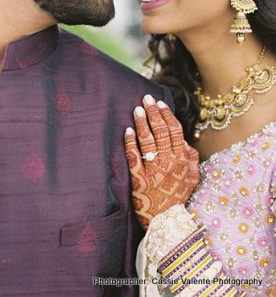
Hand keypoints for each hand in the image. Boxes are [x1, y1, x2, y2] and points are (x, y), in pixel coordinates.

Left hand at [124, 95, 199, 229]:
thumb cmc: (178, 197)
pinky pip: (134, 157)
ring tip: (137, 110)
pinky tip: (127, 130)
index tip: (160, 104)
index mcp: (181, 160)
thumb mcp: (192, 178)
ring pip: (148, 141)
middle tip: (146, 99)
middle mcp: (168, 162)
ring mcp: (153, 169)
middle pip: (161, 132)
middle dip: (153, 113)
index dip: (167, 115)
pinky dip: (130, 142)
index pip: (175, 132)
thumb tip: (185, 142)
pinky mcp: (138, 178)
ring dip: (142, 123)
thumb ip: (191, 158)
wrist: (165, 221)